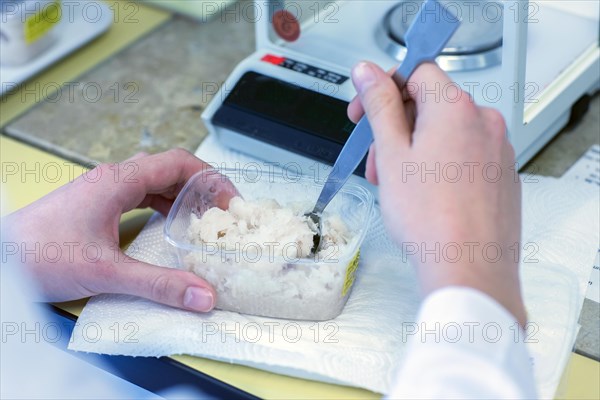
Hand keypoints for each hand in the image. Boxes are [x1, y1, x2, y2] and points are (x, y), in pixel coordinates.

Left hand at [3, 149, 235, 311]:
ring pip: (155, 182)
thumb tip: (199, 294)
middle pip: (170, 170)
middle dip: (201, 188)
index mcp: (119, 181)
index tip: (230, 200)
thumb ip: (157, 285)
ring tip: (201, 220)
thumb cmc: (37, 254)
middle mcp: (113, 179)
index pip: (178, 162)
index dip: (211, 178)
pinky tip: (167, 225)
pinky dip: (162, 206)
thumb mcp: (106, 272)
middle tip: (222, 212)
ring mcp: (103, 190)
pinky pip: (140, 195)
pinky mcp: (96, 204)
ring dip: (182, 197)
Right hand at [348, 62, 525, 324]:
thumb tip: (368, 73)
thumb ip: (379, 105)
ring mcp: (497, 150)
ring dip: (414, 149)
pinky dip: (439, 165)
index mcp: (456, 108)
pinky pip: (464, 156)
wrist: (469, 269)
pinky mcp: (501, 176)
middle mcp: (484, 122)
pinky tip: (424, 195)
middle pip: (430, 104)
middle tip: (376, 158)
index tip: (365, 110)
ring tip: (396, 184)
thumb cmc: (431, 219)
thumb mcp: (391, 154)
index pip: (417, 72)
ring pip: (445, 133)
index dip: (384, 87)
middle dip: (396, 126)